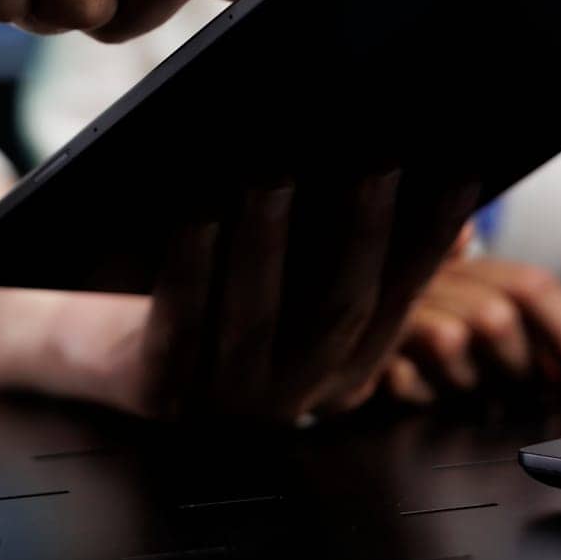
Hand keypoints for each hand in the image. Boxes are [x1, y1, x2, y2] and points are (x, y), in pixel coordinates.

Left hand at [15, 174, 479, 422]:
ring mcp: (223, 401)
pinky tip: (192, 212)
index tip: (459, 173)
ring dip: (267, 242)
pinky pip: (177, 329)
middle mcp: (291, 393)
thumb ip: (355, 233)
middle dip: (360, 233)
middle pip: (337, 312)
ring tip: (274, 172)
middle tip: (377, 159)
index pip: (398, 299)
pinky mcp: (157, 393)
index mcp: (337, 367)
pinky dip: (189, 268)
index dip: (430, 241)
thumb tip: (442, 179)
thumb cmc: (214, 281)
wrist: (101, 343)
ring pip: (256, 320)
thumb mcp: (291, 261)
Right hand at [371, 245, 560, 409]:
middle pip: (498, 315)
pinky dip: (423, 396)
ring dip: (467, 383)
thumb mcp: (501, 339)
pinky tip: (420, 391)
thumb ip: (559, 350)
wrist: (340, 345)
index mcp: (470, 267)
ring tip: (459, 387)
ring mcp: (393, 308)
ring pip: (453, 341)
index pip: (532, 286)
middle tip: (512, 387)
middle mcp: (433, 277)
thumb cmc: (433, 345)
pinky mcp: (362, 346)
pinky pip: (406, 378)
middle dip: (519, 368)